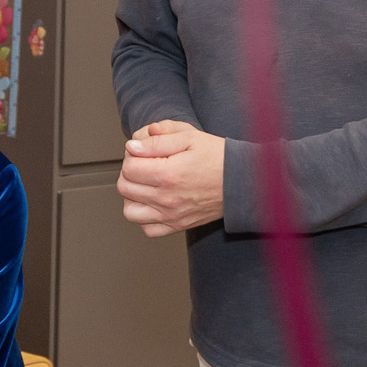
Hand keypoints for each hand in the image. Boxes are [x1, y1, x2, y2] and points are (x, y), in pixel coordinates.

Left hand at [117, 120, 225, 236]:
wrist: (242, 182)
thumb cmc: (219, 158)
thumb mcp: (190, 137)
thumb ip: (158, 141)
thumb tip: (132, 147)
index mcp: (168, 174)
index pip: (128, 167)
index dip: (133, 156)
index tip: (144, 152)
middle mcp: (166, 197)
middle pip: (125, 187)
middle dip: (130, 173)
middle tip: (144, 165)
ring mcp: (171, 214)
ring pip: (130, 211)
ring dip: (132, 196)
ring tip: (145, 185)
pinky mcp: (178, 225)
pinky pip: (148, 229)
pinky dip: (145, 217)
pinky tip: (153, 203)